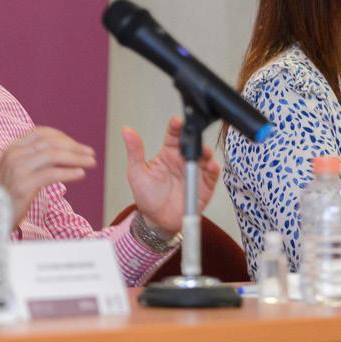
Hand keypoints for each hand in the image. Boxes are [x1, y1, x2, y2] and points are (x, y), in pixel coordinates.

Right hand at [0, 127, 96, 227]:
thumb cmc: (7, 197)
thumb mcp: (17, 173)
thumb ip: (33, 161)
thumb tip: (62, 154)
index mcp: (12, 148)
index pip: (41, 133)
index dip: (62, 137)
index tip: (77, 146)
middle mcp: (13, 155)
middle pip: (50, 143)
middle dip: (73, 147)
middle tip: (90, 153)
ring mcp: (16, 169)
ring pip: (52, 155)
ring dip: (76, 157)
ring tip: (91, 162)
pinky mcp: (22, 186)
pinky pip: (51, 174)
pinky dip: (68, 172)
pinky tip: (81, 174)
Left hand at [123, 116, 220, 236]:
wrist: (156, 221)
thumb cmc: (146, 196)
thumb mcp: (137, 172)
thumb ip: (134, 151)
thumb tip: (127, 130)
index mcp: (168, 154)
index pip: (174, 136)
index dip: (177, 127)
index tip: (178, 121)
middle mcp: (183, 161)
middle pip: (193, 144)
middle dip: (195, 137)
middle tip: (194, 134)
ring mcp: (194, 173)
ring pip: (204, 157)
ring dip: (206, 152)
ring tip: (203, 151)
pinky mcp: (204, 187)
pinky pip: (211, 176)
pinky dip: (213, 170)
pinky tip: (210, 166)